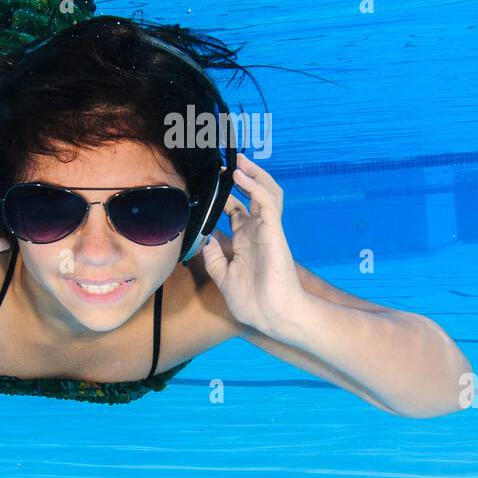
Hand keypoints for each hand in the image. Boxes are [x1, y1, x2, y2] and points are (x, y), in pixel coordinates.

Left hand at [200, 152, 308, 336]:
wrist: (272, 316)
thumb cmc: (253, 302)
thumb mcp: (224, 277)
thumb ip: (213, 258)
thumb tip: (203, 239)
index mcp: (245, 241)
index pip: (236, 210)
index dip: (226, 195)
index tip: (211, 183)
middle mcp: (257, 232)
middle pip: (253, 195)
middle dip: (243, 177)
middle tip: (226, 162)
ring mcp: (266, 230)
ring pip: (266, 192)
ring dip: (253, 174)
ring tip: (238, 161)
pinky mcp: (273, 231)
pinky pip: (266, 202)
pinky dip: (254, 186)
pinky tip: (241, 176)